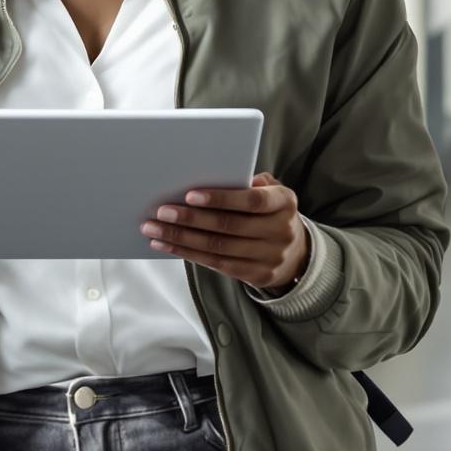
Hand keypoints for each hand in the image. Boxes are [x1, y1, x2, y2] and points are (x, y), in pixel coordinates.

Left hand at [141, 172, 308, 292]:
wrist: (296, 252)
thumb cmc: (269, 211)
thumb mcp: (269, 191)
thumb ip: (246, 182)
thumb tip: (210, 174)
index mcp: (285, 202)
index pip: (253, 201)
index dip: (221, 198)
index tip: (189, 195)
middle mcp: (282, 231)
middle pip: (230, 226)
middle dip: (191, 219)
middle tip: (161, 212)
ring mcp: (271, 257)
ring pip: (219, 248)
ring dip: (182, 239)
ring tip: (155, 230)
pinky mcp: (258, 276)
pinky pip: (218, 265)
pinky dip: (189, 254)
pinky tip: (168, 245)